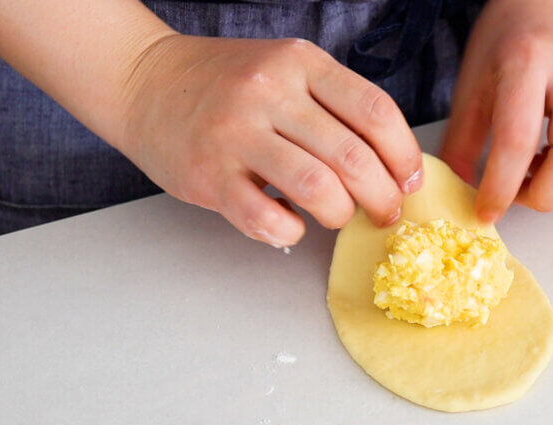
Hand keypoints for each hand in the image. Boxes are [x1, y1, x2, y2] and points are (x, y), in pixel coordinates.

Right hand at [121, 35, 423, 246]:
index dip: (404, 156)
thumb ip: (333, 105)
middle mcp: (270, 93)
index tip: (409, 182)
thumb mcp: (285, 69)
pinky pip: (266, 219)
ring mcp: (236, 134)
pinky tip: (291, 225)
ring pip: (318, 189)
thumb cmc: (225, 84)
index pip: (376, 112)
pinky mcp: (208, 175)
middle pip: (353, 157)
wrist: (143, 81)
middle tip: (383, 213)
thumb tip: (390, 164)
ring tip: (338, 217)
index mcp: (300, 62)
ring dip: (340, 214)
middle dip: (382, 197)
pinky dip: (291, 232)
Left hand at [440, 0, 552, 221]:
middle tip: (516, 191)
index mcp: (529, 61)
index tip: (485, 211)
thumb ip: (462, 141)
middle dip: (542, 195)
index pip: (517, 139)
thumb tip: (455, 193)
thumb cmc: (509, 42)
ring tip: (535, 171)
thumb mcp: (472, 82)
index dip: (500, 187)